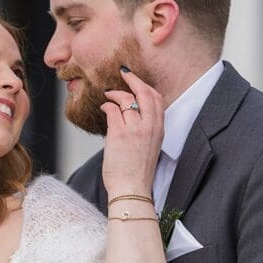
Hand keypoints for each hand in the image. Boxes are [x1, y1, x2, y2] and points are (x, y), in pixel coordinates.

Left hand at [101, 69, 164, 195]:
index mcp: (159, 130)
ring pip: (126, 99)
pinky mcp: (119, 134)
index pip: (157, 99)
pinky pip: (112, 110)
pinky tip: (104, 107)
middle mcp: (150, 127)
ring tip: (108, 95)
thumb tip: (130, 114)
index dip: (146, 86)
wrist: (132, 189)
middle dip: (133, 79)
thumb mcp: (149, 147)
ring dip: (115, 94)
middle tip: (123, 74)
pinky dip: (107, 105)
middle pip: (144, 92)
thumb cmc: (137, 172)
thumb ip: (144, 129)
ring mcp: (135, 129)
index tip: (136, 81)